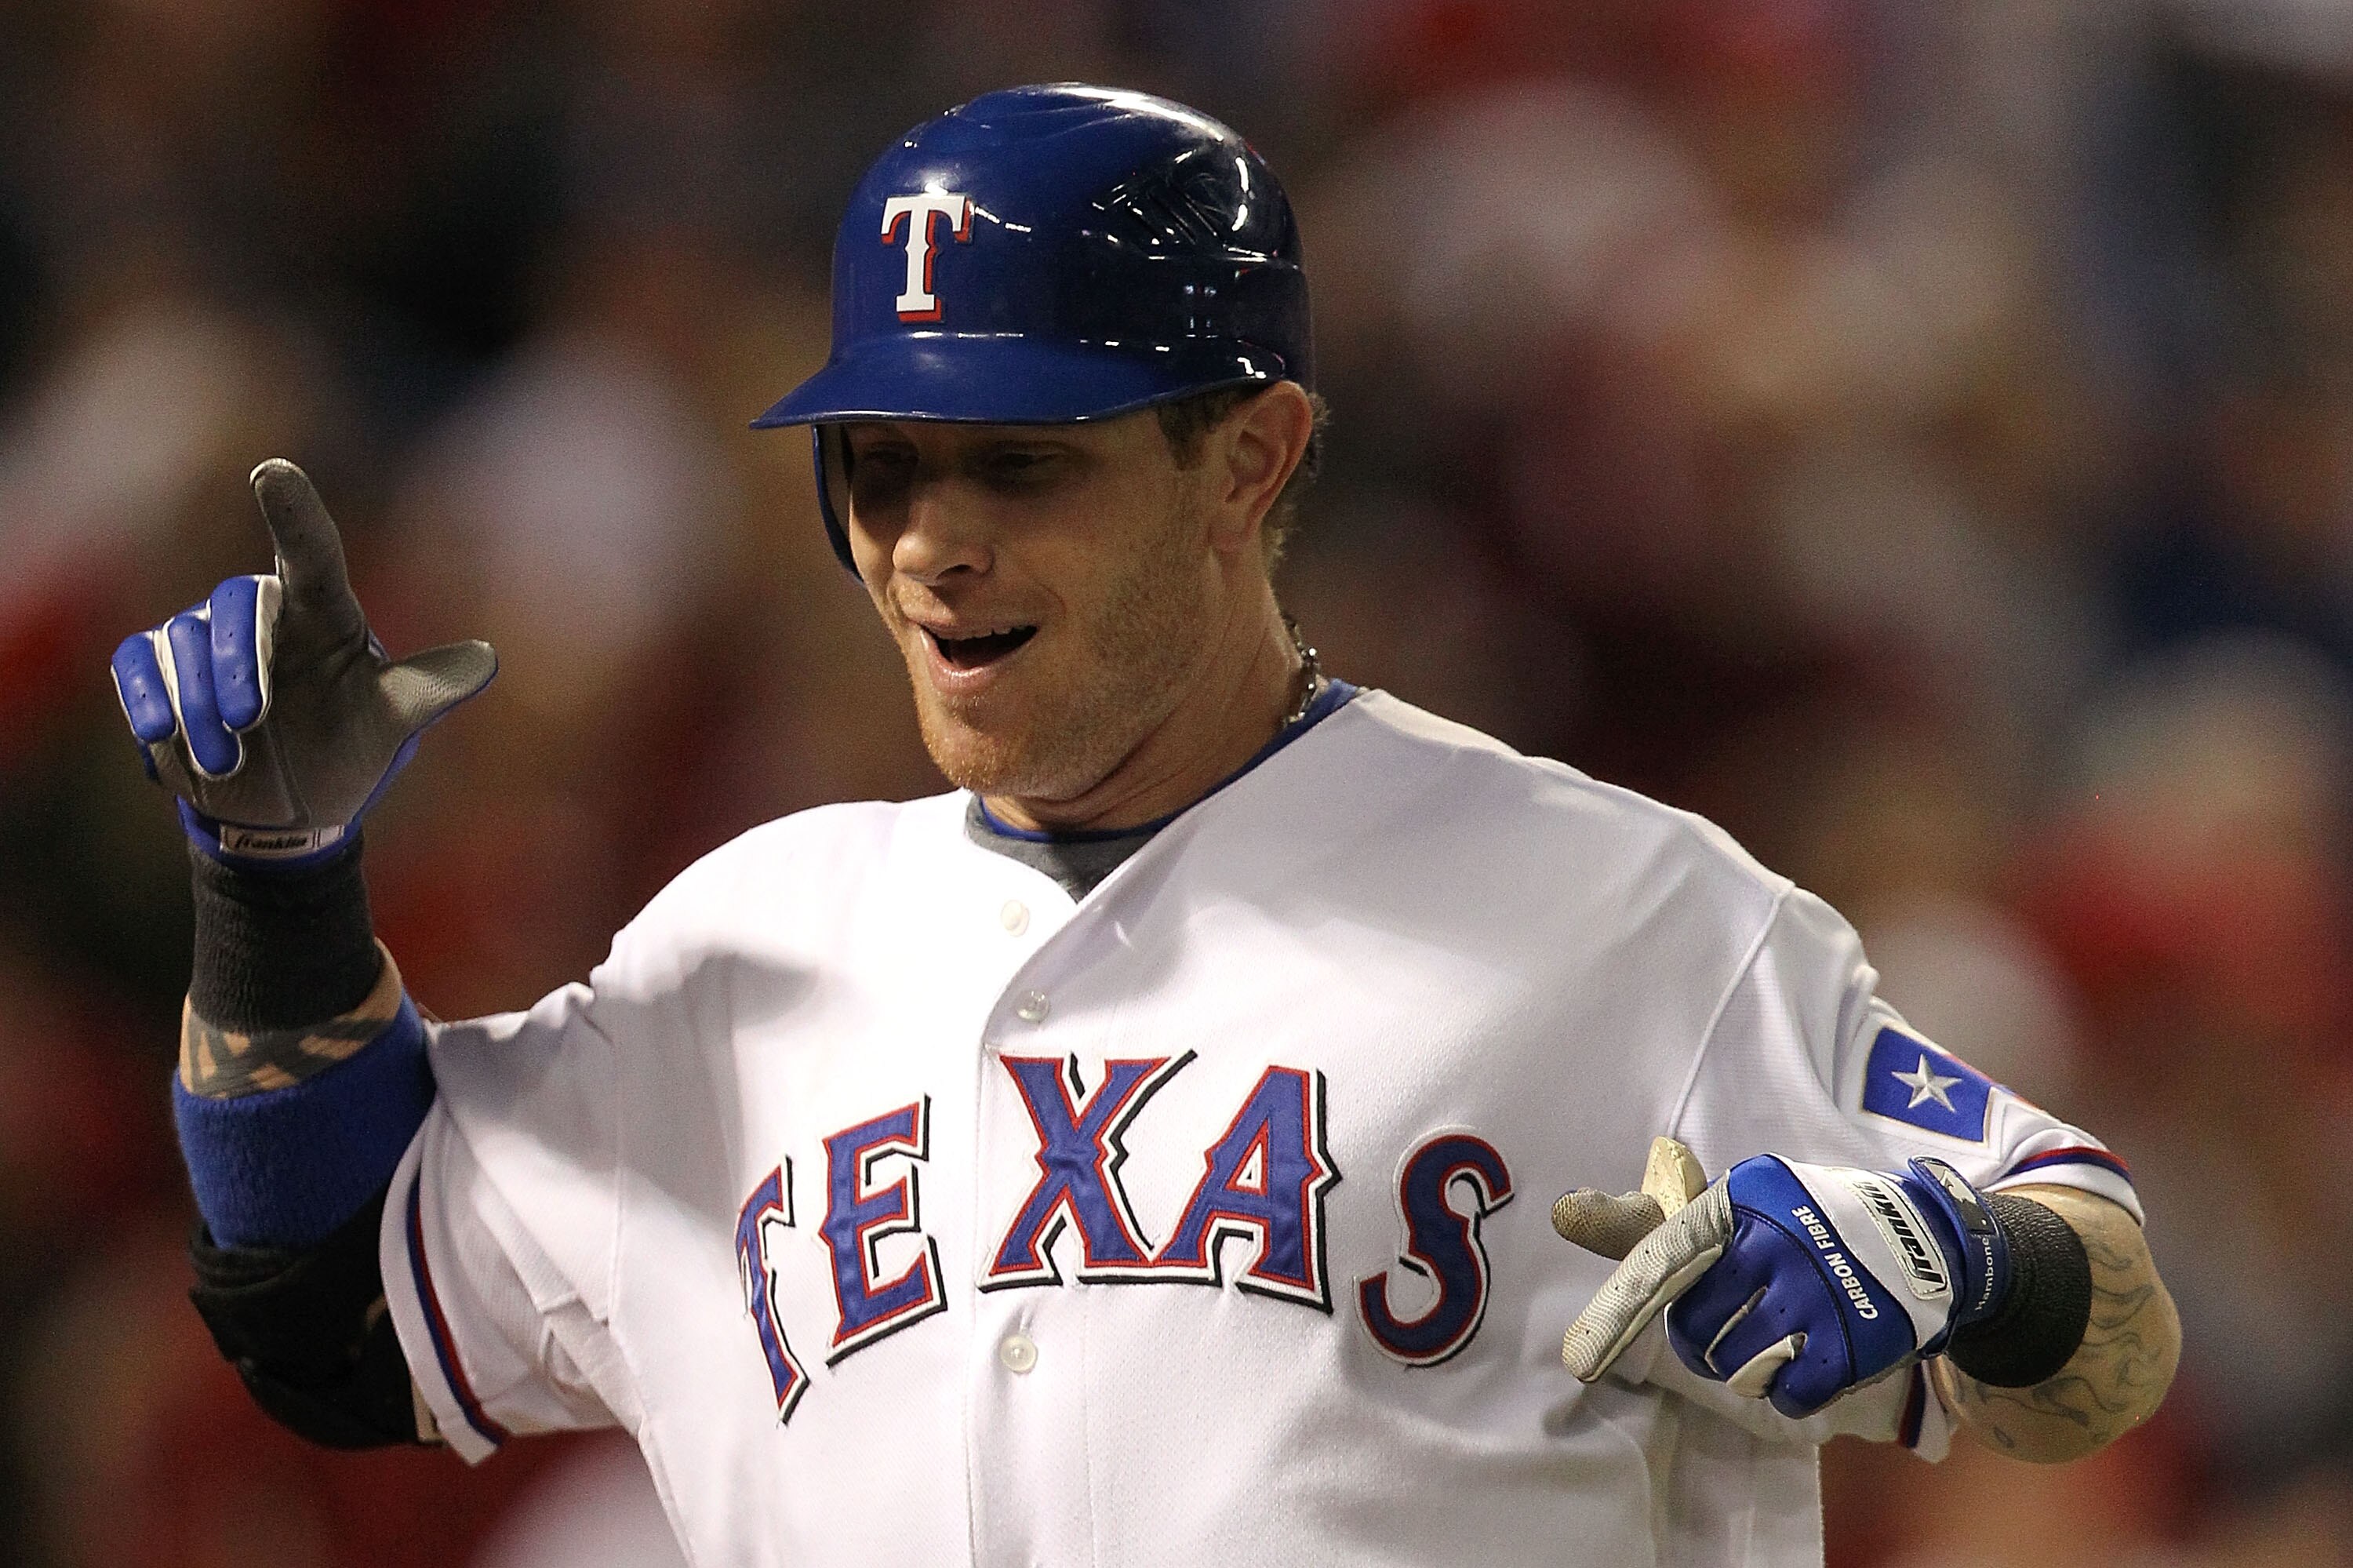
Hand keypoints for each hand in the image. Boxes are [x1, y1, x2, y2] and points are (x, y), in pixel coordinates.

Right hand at [109, 459, 495, 866]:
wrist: (292, 805)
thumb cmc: (348, 744)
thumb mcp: (391, 721)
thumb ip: (429, 689)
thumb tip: (487, 660)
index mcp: (322, 610)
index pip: (311, 550)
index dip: (294, 511)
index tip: (273, 470)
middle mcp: (260, 612)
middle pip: (236, 605)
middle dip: (237, 664)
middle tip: (248, 722)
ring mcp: (203, 639)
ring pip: (183, 641)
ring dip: (197, 702)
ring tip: (224, 762)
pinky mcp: (160, 671)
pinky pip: (138, 663)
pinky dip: (147, 698)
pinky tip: (161, 738)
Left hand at [1552, 1136, 2008, 1417]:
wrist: (1925, 1238)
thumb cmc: (1801, 1225)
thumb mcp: (1735, 1207)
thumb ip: (1652, 1224)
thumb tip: (1564, 1212)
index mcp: (1737, 1203)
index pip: (1663, 1258)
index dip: (1621, 1309)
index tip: (1579, 1362)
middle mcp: (1776, 1243)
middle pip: (1696, 1332)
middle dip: (1702, 1343)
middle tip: (1731, 1327)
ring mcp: (1818, 1293)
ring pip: (1738, 1370)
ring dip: (1748, 1368)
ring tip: (1778, 1337)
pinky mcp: (1854, 1341)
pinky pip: (1787, 1398)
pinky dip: (1790, 1392)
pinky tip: (1809, 1360)